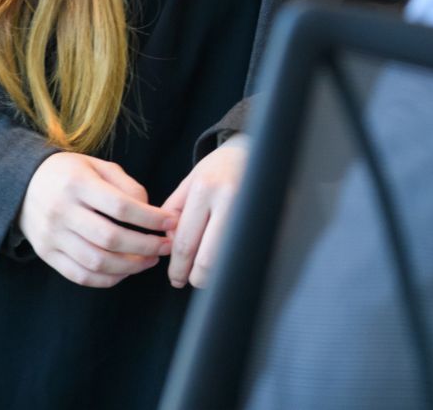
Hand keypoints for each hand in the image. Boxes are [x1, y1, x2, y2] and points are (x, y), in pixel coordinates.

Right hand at [19, 153, 175, 287]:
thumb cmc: (68, 173)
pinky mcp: (46, 254)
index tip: (170, 223)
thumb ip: (125, 184)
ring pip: (97, 261)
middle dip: (145, 246)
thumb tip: (150, 211)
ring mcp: (52, 235)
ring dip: (130, 266)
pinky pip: (80, 275)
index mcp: (77, 183)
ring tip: (149, 260)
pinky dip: (107, 279)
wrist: (22, 184)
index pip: (120, 206)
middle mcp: (63, 211)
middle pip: (111, 238)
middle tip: (166, 246)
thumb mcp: (96, 165)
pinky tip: (124, 271)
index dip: (150, 218)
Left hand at [162, 134, 249, 288]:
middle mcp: (228, 201)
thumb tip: (169, 245)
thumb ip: (174, 212)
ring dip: (213, 274)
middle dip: (195, 277)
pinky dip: (230, 264)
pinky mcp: (263, 222)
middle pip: (207, 260)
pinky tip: (222, 259)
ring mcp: (248, 213)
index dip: (177, 267)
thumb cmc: (218, 169)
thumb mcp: (189, 182)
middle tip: (187, 279)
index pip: (186, 242)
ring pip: (226, 262)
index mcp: (205, 189)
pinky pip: (242, 255)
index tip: (175, 278)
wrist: (252, 153)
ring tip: (204, 269)